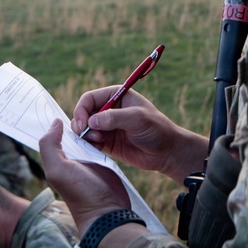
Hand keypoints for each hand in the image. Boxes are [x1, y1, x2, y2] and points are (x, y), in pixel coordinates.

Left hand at [39, 119, 130, 233]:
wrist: (108, 212)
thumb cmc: (82, 193)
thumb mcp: (58, 170)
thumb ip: (49, 146)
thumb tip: (54, 123)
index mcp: (57, 158)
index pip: (52, 134)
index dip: (54, 120)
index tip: (58, 104)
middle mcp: (70, 157)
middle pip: (72, 131)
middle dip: (78, 120)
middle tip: (88, 109)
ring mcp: (88, 158)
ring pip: (88, 134)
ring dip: (93, 126)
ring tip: (99, 122)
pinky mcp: (103, 160)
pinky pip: (101, 141)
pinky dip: (103, 134)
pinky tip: (108, 128)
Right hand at [72, 87, 206, 182]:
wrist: (166, 152)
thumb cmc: (156, 129)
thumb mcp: (137, 119)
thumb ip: (114, 118)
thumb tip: (91, 121)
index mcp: (116, 95)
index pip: (90, 98)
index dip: (82, 110)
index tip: (83, 124)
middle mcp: (109, 109)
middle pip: (84, 113)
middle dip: (81, 123)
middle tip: (86, 134)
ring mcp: (107, 126)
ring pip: (85, 128)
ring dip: (85, 135)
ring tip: (98, 141)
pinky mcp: (107, 142)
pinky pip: (90, 141)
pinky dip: (89, 144)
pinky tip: (97, 148)